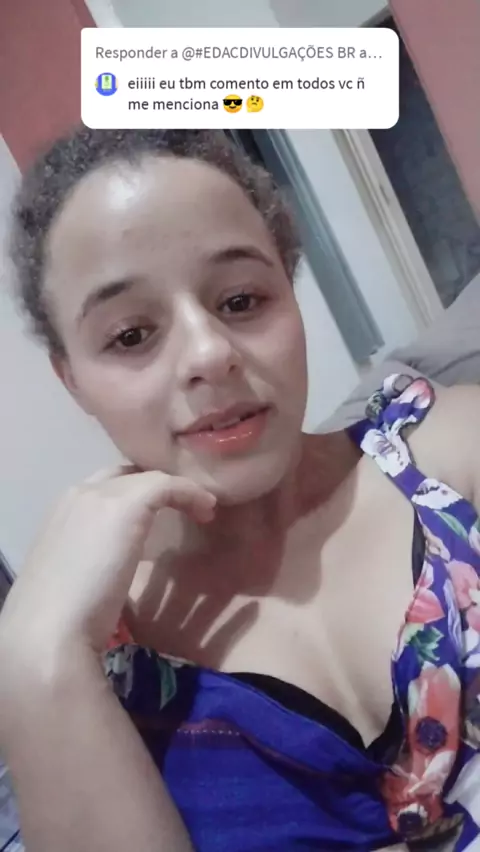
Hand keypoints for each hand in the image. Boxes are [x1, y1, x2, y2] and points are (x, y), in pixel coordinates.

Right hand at [0, 465, 215, 664]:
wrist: (49, 630)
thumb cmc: (59, 617)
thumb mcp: (75, 576)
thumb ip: (92, 559)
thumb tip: (110, 570)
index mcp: (62, 511)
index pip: (103, 486)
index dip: (133, 494)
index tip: (158, 513)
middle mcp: (79, 493)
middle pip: (126, 474)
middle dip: (154, 485)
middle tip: (182, 504)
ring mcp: (101, 496)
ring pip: (149, 477)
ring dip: (178, 489)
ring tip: (202, 509)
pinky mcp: (127, 505)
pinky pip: (168, 485)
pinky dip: (190, 494)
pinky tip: (206, 510)